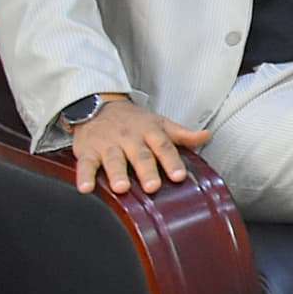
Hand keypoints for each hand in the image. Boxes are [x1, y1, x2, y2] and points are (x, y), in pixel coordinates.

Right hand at [70, 99, 211, 196]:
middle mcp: (130, 138)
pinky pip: (85, 164)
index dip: (172, 161)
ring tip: (121, 188)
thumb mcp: (160, 123)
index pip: (164, 146)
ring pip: (113, 159)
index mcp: (150, 132)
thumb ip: (182, 134)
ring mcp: (108, 144)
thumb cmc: (134, 121)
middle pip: (140, 155)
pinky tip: (85, 188)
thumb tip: (207, 136)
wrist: (99, 105)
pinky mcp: (88, 151)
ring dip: (117, 174)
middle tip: (153, 187)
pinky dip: (84, 176)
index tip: (179, 176)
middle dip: (147, 171)